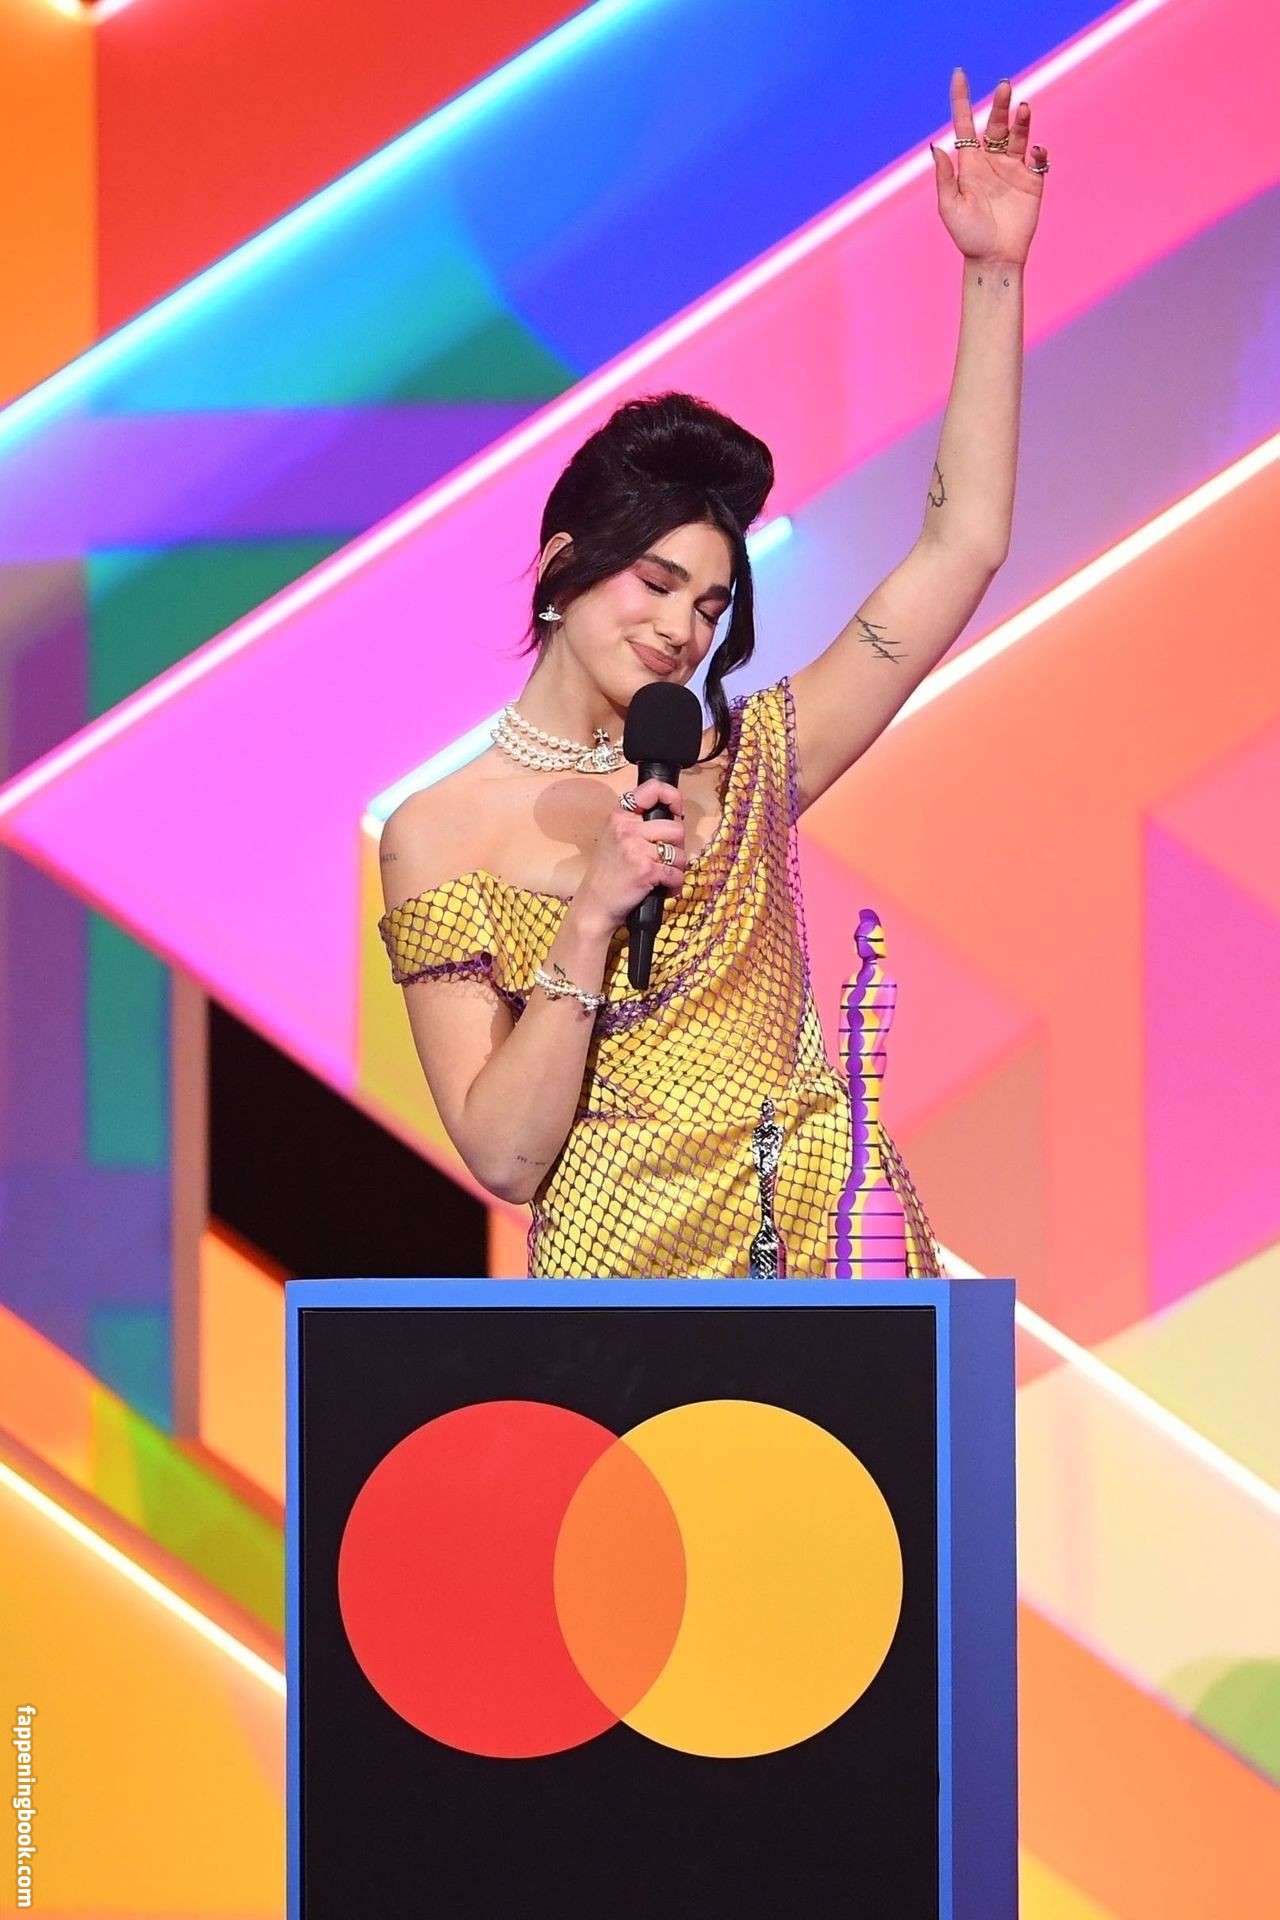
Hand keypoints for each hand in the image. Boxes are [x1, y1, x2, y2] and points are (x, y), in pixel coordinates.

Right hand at [573, 779, 686, 934]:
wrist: (593, 906)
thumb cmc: (606, 876)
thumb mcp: (614, 839)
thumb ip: (637, 825)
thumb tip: (674, 819)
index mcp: (619, 817)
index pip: (653, 789)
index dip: (673, 797)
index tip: (677, 810)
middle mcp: (627, 829)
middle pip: (676, 828)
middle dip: (677, 847)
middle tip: (665, 859)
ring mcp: (636, 850)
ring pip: (680, 853)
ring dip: (677, 868)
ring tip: (662, 876)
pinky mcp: (646, 871)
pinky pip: (677, 874)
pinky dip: (674, 885)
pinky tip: (663, 889)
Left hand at [930, 69, 1047, 266]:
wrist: (994, 259)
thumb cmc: (968, 237)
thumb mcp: (950, 208)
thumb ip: (945, 178)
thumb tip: (937, 147)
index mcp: (969, 164)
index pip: (964, 124)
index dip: (961, 99)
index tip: (959, 74)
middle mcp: (991, 161)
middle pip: (996, 124)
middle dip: (1000, 104)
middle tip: (1004, 87)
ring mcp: (1013, 169)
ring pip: (1018, 135)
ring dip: (1021, 120)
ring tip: (1023, 108)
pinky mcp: (1032, 180)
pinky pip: (1037, 158)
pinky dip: (1038, 151)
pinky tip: (1034, 152)